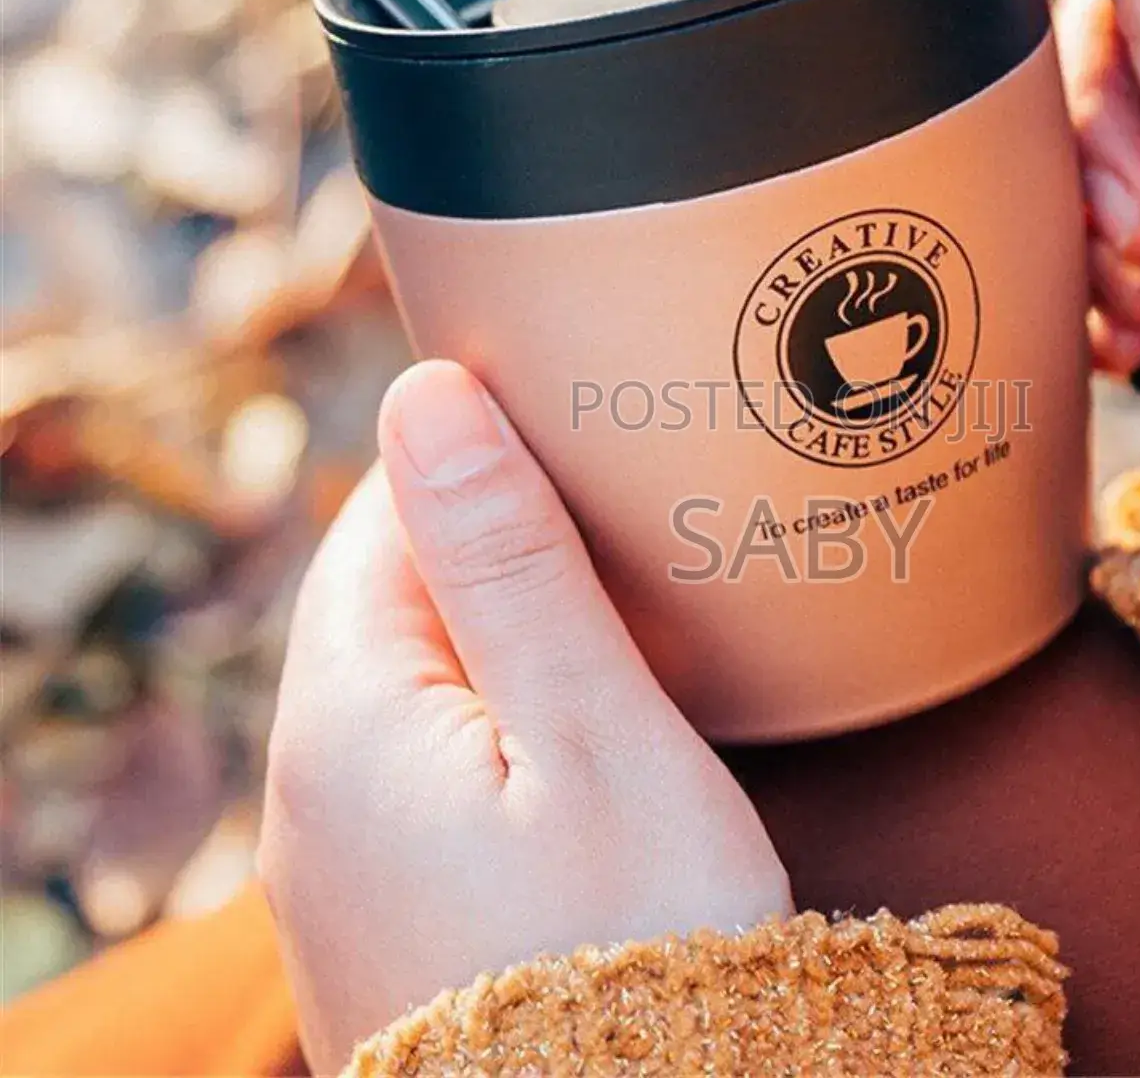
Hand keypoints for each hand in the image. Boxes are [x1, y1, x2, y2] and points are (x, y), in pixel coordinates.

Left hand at [261, 361, 791, 1073]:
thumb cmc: (636, 941)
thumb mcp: (593, 728)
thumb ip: (505, 559)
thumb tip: (423, 393)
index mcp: (345, 720)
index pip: (381, 523)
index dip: (481, 467)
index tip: (583, 445)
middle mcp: (308, 795)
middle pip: (388, 603)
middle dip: (490, 552)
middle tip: (618, 534)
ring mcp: (337, 870)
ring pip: (407, 689)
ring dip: (494, 640)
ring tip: (610, 629)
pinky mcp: (383, 923)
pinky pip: (419, 775)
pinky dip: (489, 728)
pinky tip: (571, 752)